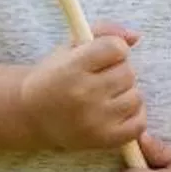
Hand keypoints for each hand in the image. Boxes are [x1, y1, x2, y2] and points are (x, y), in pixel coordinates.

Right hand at [19, 24, 147, 151]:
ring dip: (127, 94)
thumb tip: (136, 36)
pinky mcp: (102, 140)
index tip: (104, 56)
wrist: (31, 116)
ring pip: (136, 97)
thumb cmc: (55, 77)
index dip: (115, 49)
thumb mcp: (71, 46)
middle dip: (119, 71)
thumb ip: (104, 31)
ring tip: (107, 95)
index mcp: (71, 68)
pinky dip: (134, 116)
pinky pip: (139, 124)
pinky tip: (117, 111)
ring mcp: (93, 120)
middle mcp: (82, 95)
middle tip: (102, 78)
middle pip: (128, 72)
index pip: (116, 48)